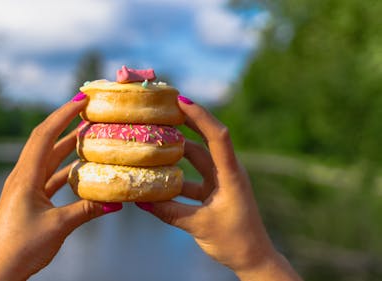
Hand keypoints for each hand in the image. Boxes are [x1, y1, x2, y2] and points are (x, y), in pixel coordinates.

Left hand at [0, 93, 121, 280]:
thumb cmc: (22, 248)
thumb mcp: (59, 226)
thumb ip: (88, 210)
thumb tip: (116, 201)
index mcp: (25, 177)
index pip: (44, 134)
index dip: (63, 114)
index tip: (81, 99)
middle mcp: (22, 176)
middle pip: (45, 140)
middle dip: (65, 122)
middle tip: (86, 110)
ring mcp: (24, 187)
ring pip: (48, 158)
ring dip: (66, 146)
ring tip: (87, 134)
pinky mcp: (28, 199)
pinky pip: (49, 176)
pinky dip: (65, 169)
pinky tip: (81, 169)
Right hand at [137, 96, 301, 280]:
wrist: (254, 259)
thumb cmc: (235, 242)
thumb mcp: (199, 226)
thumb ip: (169, 212)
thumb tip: (140, 200)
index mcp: (231, 175)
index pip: (218, 136)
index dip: (200, 116)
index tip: (180, 101)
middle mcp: (227, 172)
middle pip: (206, 139)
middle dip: (186, 122)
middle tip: (164, 109)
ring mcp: (221, 181)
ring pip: (197, 158)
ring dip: (178, 150)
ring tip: (156, 139)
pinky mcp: (215, 191)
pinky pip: (193, 177)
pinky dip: (177, 175)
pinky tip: (158, 177)